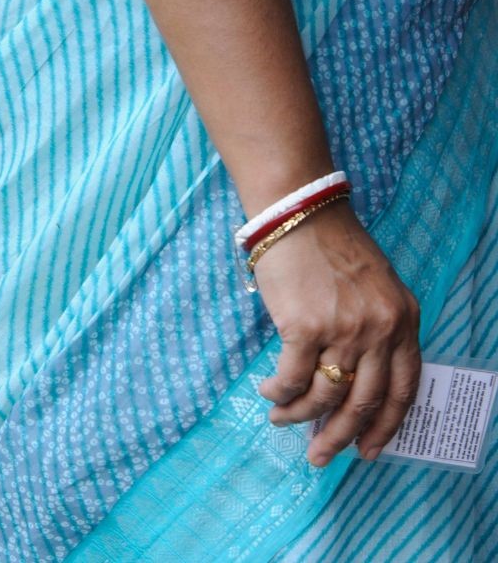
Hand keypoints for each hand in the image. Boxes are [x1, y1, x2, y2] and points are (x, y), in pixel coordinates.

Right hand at [254, 203, 420, 466]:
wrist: (299, 215)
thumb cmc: (330, 246)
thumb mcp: (374, 287)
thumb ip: (374, 329)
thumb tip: (348, 380)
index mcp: (403, 321)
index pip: (403, 389)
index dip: (385, 427)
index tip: (368, 451)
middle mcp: (380, 330)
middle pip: (363, 402)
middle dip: (338, 436)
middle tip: (319, 456)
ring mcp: (344, 330)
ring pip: (324, 395)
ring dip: (298, 415)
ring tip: (280, 419)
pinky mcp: (305, 327)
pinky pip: (292, 378)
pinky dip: (278, 392)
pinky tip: (268, 392)